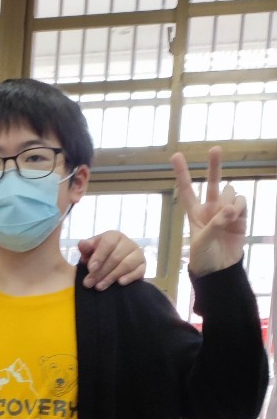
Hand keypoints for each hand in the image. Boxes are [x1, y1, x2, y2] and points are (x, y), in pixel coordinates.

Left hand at [79, 231, 145, 287]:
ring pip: (126, 265)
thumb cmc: (100, 256)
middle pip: (116, 257)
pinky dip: (129, 277)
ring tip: (99, 286)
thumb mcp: (90, 251)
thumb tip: (82, 244)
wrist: (113, 265)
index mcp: (114, 236)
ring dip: (111, 277)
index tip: (90, 269)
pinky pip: (139, 271)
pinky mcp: (143, 266)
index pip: (108, 242)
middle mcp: (128, 243)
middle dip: (101, 272)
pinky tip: (120, 283)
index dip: (99, 256)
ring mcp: (137, 254)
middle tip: (89, 283)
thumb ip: (85, 247)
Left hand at [170, 146, 245, 275]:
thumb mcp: (202, 242)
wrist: (220, 270)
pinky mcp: (240, 217)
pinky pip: (241, 201)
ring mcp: (226, 211)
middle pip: (212, 182)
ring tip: (226, 217)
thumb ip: (215, 224)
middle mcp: (210, 208)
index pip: (187, 190)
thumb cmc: (204, 257)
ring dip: (228, 200)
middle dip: (214, 165)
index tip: (176, 155)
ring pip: (229, 192)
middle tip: (215, 148)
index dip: (182, 173)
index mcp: (195, 213)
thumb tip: (231, 210)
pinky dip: (239, 206)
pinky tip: (236, 216)